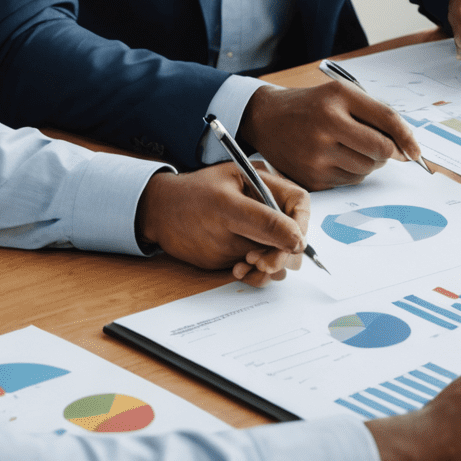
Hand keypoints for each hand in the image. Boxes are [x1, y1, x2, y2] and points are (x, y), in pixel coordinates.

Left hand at [134, 163, 309, 287]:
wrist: (159, 218)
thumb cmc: (187, 202)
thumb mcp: (225, 207)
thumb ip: (263, 221)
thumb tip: (297, 239)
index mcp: (264, 184)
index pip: (299, 203)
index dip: (301, 225)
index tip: (292, 246)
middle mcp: (265, 208)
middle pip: (294, 234)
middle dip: (282, 253)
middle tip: (261, 264)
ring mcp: (256, 231)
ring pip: (281, 255)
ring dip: (268, 268)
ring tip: (244, 266)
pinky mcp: (246, 251)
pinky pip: (263, 269)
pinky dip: (255, 275)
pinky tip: (237, 271)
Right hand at [240, 80, 422, 188]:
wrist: (267, 119)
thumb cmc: (311, 105)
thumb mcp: (341, 95)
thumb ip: (375, 115)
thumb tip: (405, 148)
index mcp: (337, 99)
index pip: (387, 121)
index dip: (407, 138)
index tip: (416, 151)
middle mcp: (326, 126)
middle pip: (380, 150)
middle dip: (387, 151)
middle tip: (379, 146)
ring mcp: (316, 156)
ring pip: (367, 169)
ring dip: (370, 162)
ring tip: (352, 148)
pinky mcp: (310, 178)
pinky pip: (349, 182)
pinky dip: (352, 172)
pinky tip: (337, 158)